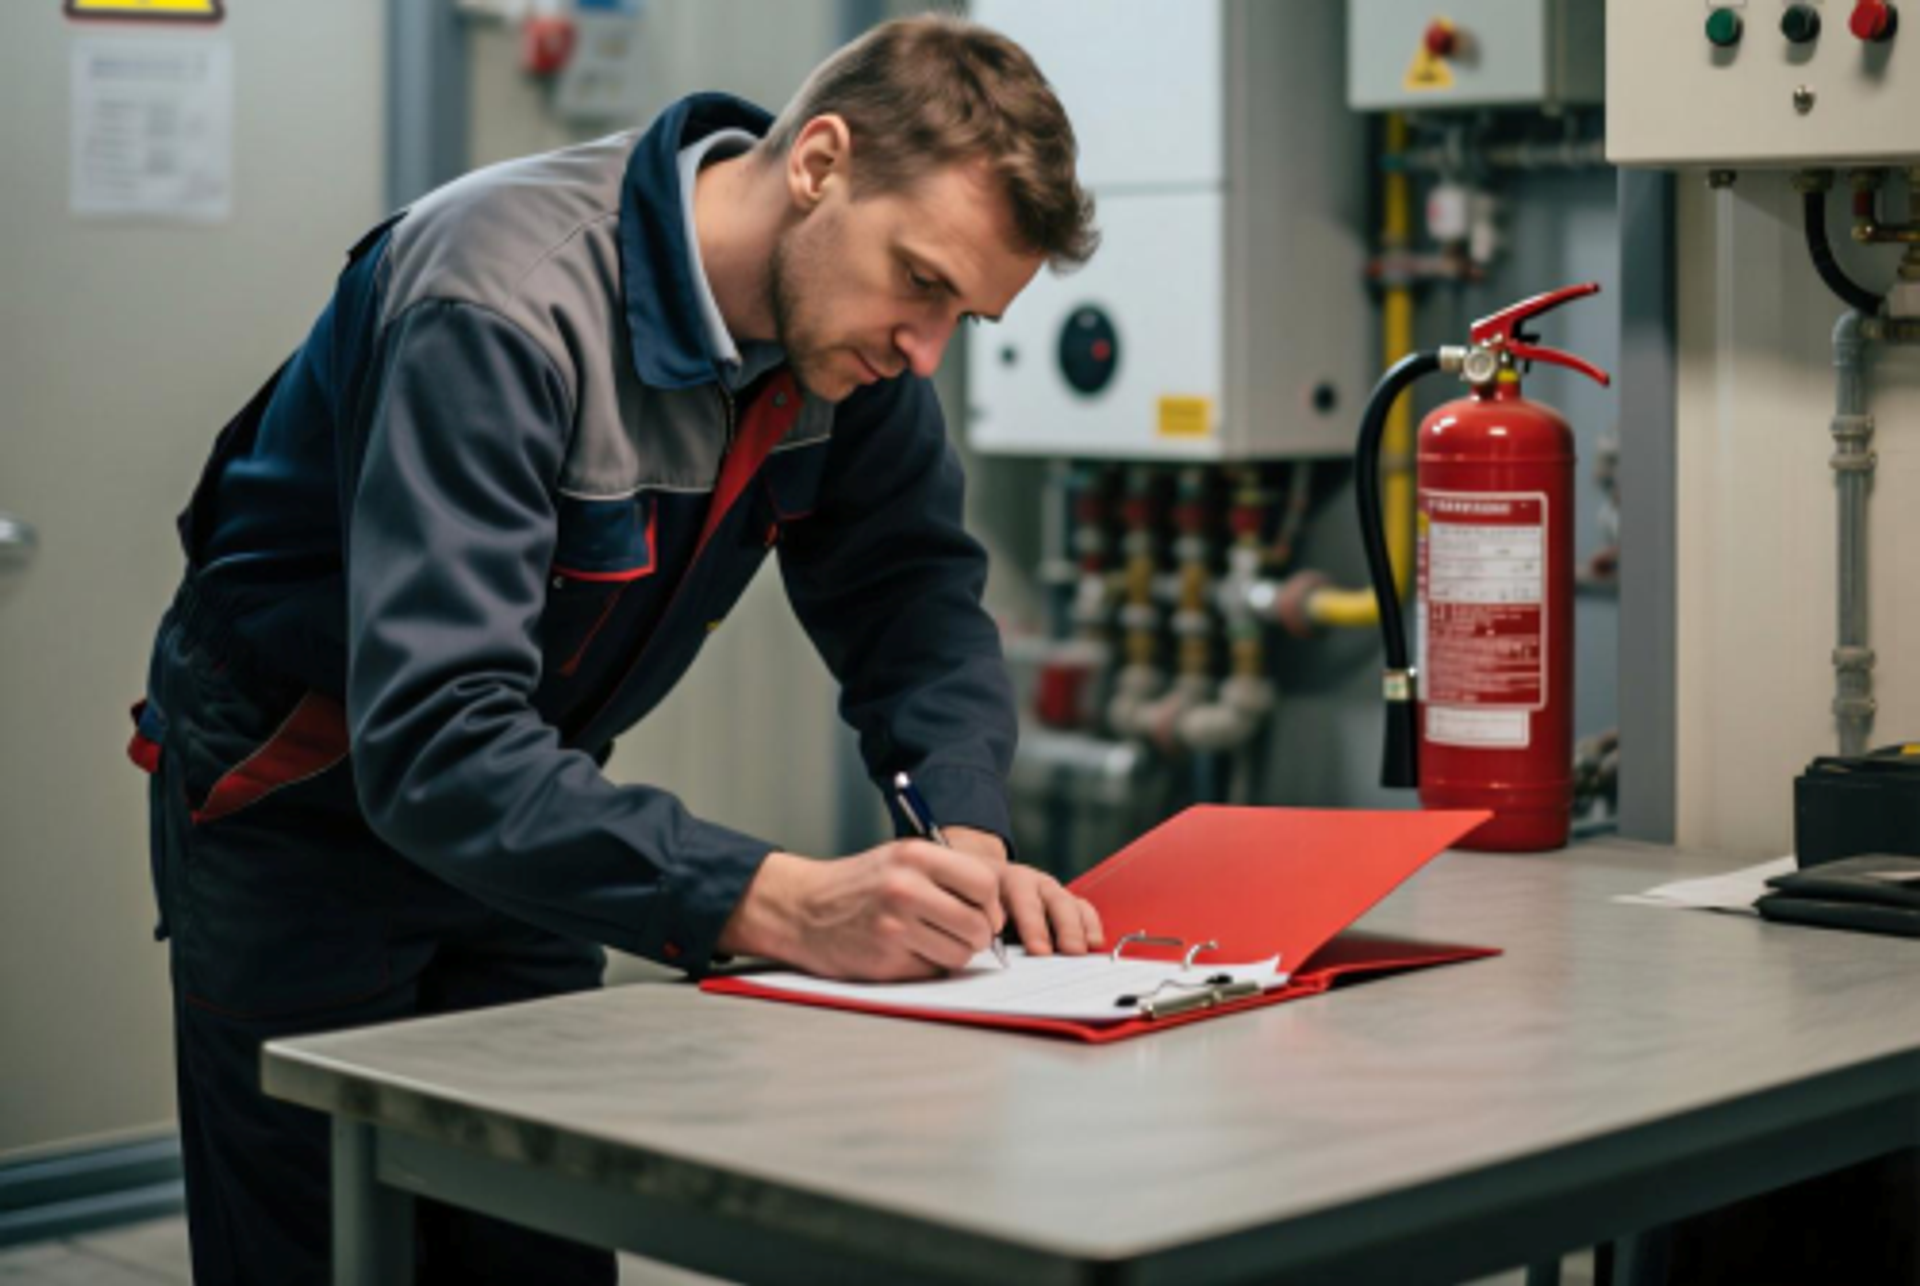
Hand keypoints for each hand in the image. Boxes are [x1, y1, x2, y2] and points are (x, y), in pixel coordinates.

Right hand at [717, 840, 1001, 980]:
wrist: (802, 908)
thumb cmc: (859, 884)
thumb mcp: (900, 858)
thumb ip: (947, 875)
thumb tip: (996, 911)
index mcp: (915, 856)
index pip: (985, 884)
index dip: (992, 905)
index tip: (985, 913)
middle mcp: (906, 888)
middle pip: (978, 926)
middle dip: (977, 936)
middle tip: (962, 934)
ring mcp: (894, 926)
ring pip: (960, 955)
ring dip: (953, 954)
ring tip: (930, 941)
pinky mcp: (885, 960)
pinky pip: (932, 972)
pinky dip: (927, 966)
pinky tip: (906, 951)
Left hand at [943, 826, 1104, 958]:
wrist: (975, 877)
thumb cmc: (968, 901)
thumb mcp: (963, 907)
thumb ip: (973, 926)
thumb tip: (980, 950)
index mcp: (1000, 879)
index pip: (1020, 901)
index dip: (1031, 926)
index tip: (1038, 950)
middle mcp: (1029, 881)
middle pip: (1050, 900)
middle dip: (1062, 927)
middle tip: (1070, 952)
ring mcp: (1048, 889)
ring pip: (1068, 903)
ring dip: (1078, 928)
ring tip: (1085, 950)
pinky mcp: (1063, 900)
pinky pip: (1081, 908)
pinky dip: (1090, 925)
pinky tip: (1095, 942)